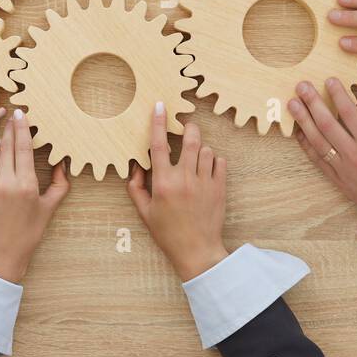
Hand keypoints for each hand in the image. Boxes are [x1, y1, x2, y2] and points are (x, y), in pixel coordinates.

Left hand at [0, 110, 70, 282]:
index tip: (22, 113)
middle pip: (7, 145)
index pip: (24, 148)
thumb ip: (59, 184)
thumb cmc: (28, 233)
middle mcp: (6, 182)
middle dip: (10, 127)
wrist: (0, 253)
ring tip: (5, 132)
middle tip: (13, 113)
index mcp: (26, 185)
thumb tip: (62, 165)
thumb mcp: (48, 208)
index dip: (23, 128)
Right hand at [125, 103, 227, 280]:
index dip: (158, 122)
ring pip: (206, 149)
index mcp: (163, 183)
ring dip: (200, 148)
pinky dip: (214, 160)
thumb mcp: (145, 212)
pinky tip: (207, 168)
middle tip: (186, 128)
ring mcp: (204, 182)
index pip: (158, 145)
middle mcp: (184, 179)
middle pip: (189, 140)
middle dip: (188, 128)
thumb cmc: (168, 233)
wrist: (197, 251)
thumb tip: (137, 166)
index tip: (160, 106)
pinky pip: (220, 162)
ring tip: (195, 157)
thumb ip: (136, 187)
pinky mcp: (220, 188)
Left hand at [288, 80, 356, 217]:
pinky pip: (317, 160)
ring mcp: (343, 168)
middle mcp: (354, 153)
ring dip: (303, 121)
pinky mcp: (337, 180)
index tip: (329, 80)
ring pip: (317, 141)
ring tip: (293, 105)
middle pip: (327, 123)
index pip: (349, 111)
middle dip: (312, 103)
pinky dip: (306, 145)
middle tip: (301, 87)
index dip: (337, 94)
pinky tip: (299, 131)